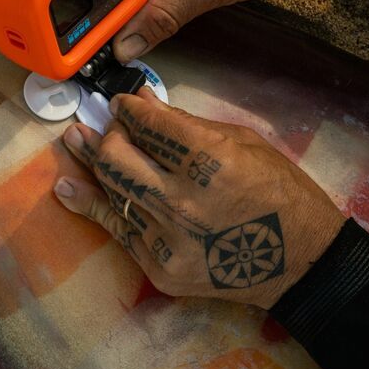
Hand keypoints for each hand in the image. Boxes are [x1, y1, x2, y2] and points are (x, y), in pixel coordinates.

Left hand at [54, 87, 344, 308]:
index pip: (147, 123)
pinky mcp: (160, 267)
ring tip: (75, 140)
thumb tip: (143, 102)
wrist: (301, 262)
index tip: (122, 103)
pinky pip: (118, 228)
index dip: (128, 108)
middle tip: (108, 124)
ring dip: (92, 160)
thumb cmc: (280, 191)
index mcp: (208, 159)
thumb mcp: (242, 142)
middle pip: (117, 155)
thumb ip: (186, 123)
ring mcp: (166, 238)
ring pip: (112, 189)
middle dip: (109, 133)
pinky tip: (66, 187)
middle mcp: (181, 199)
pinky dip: (91, 204)